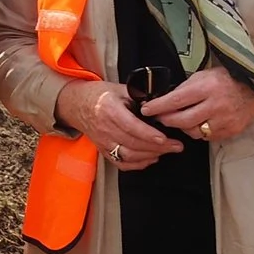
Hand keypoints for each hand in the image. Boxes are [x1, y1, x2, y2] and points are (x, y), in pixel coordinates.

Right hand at [54, 78, 178, 170]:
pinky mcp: (104, 150)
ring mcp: (103, 142)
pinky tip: (151, 158)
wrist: (76, 105)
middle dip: (158, 147)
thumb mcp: (119, 89)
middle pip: (133, 144)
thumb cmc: (99, 95)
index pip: (131, 127)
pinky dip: (138, 164)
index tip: (165, 138)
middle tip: (176, 146)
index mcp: (109, 110)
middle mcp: (105, 129)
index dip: (149, 135)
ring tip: (167, 151)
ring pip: (129, 156)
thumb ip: (139, 97)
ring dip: (151, 156)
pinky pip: (122, 163)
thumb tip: (160, 105)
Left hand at [141, 66, 253, 144]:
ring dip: (182, 127)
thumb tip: (163, 100)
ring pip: (194, 132)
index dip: (158, 106)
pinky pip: (207, 137)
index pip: (176, 100)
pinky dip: (198, 131)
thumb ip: (184, 88)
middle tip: (159, 118)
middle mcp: (216, 105)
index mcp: (207, 87)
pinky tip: (197, 123)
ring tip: (180, 119)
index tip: (146, 109)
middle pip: (183, 121)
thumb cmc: (225, 80)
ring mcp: (225, 120)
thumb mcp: (203, 76)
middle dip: (167, 120)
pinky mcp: (230, 131)